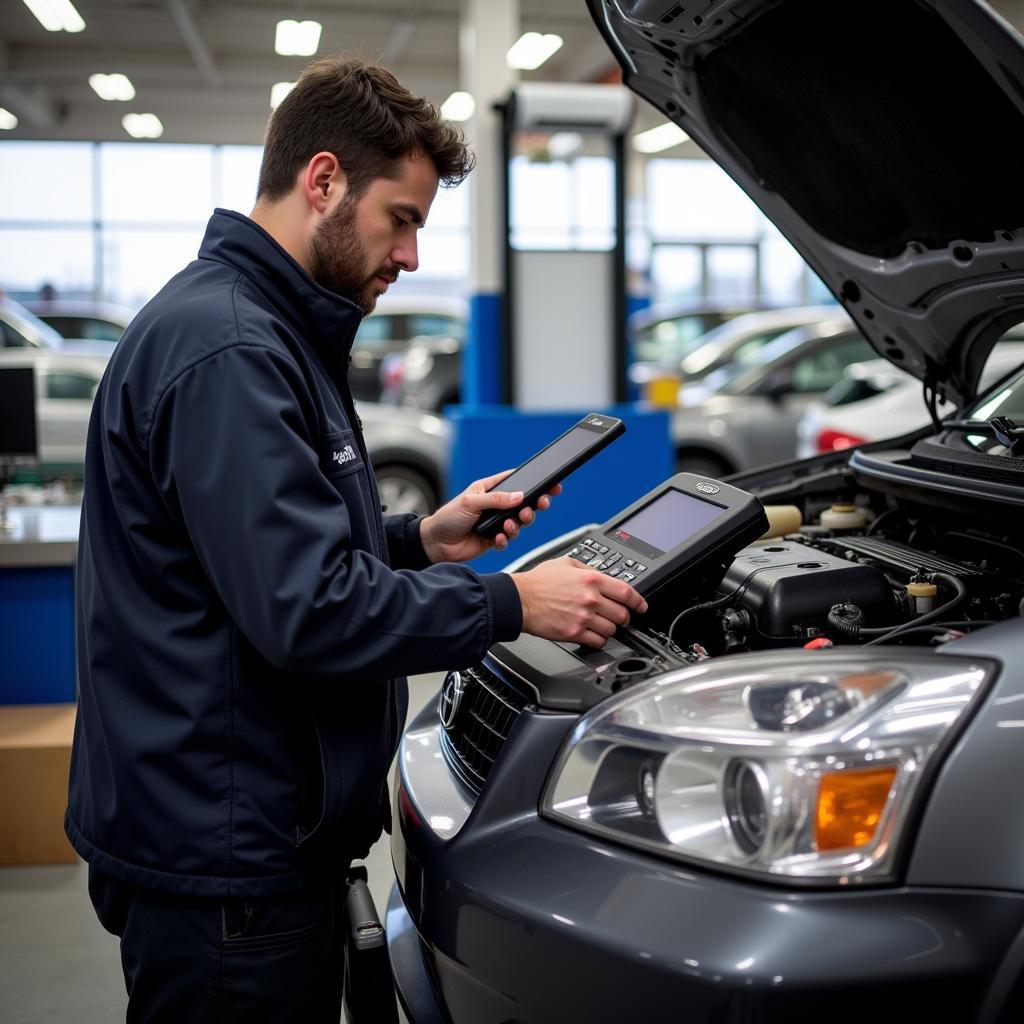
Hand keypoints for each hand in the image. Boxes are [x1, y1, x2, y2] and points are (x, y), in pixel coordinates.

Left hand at [419, 469, 561, 563]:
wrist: (436, 544)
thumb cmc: (448, 517)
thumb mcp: (470, 502)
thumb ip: (496, 499)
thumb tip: (519, 496)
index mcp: (490, 490)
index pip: (517, 482)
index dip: (534, 483)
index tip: (550, 484)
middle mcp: (496, 505)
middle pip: (525, 503)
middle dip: (534, 505)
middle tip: (540, 505)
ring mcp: (496, 522)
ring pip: (520, 523)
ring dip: (518, 524)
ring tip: (508, 526)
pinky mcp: (494, 539)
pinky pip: (507, 540)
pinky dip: (504, 539)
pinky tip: (497, 538)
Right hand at [512, 556, 647, 647]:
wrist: (519, 599)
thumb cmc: (538, 582)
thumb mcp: (566, 563)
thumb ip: (588, 568)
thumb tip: (603, 575)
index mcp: (591, 580)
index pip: (626, 592)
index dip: (638, 601)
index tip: (641, 606)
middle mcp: (590, 599)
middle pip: (622, 614)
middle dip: (623, 617)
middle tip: (618, 617)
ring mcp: (583, 617)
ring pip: (612, 629)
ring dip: (610, 628)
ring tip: (601, 624)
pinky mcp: (574, 633)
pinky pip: (598, 641)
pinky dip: (599, 640)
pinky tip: (592, 634)